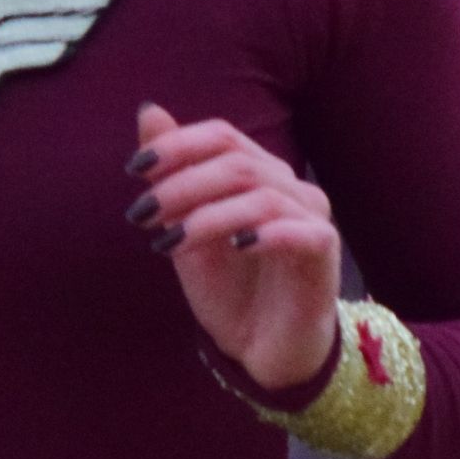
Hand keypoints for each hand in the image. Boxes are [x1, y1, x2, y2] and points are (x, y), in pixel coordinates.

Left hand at [129, 103, 339, 393]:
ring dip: (208, 216)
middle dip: (182, 185)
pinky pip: (300, 231)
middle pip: (237, 163)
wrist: (261, 349)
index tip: (133, 170)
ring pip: (260, 196)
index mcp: (258, 172)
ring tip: (171, 242)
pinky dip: (264, 234)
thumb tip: (149, 109)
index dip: (178, 145)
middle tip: (143, 214)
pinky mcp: (325, 252)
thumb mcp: (185, 229)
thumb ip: (171, 175)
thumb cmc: (229, 287)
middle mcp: (289, 186)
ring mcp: (311, 217)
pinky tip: (236, 247)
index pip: (222, 136)